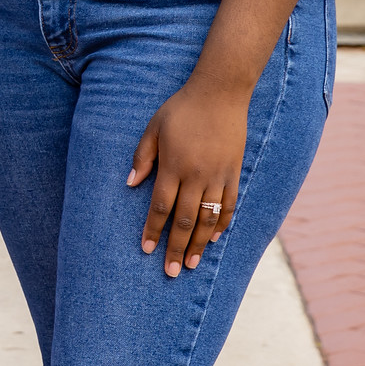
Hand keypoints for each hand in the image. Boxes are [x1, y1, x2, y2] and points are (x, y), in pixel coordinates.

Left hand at [129, 75, 246, 277]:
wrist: (220, 93)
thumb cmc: (181, 109)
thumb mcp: (154, 127)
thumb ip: (143, 156)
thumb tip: (130, 183)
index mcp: (173, 165)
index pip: (160, 206)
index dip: (153, 230)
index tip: (147, 250)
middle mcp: (196, 175)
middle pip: (184, 220)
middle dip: (175, 247)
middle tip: (169, 271)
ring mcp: (218, 176)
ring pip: (208, 219)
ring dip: (199, 244)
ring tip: (190, 264)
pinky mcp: (234, 173)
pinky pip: (229, 206)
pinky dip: (222, 225)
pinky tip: (214, 240)